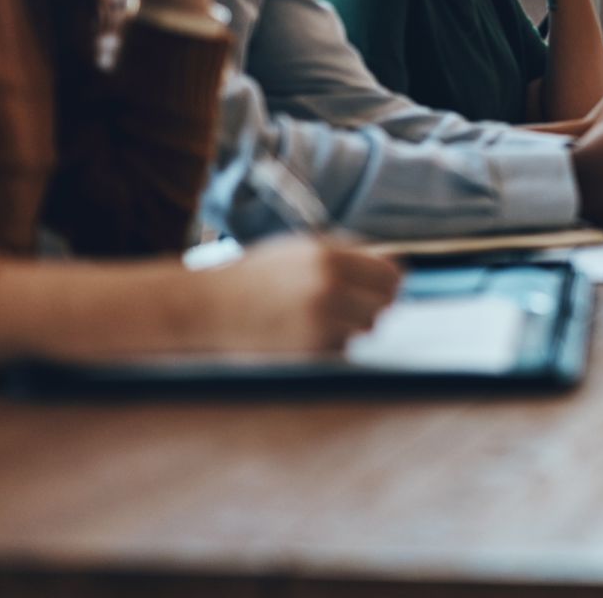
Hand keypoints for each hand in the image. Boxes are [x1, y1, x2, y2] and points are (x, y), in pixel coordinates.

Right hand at [195, 236, 401, 353]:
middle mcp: (328, 288)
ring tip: (317, 317)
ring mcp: (319, 323)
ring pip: (365, 329)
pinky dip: (330, 344)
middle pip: (384, 304)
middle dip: (372, 304)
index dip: (388, 281)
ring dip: (351, 325)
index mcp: (328, 257)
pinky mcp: (309, 353)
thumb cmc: (254, 277)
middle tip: (350, 304)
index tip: (382, 286)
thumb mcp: (299, 250)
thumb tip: (395, 264)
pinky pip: (342, 349)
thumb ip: (347, 254)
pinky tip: (301, 334)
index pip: (390, 273)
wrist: (207, 309)